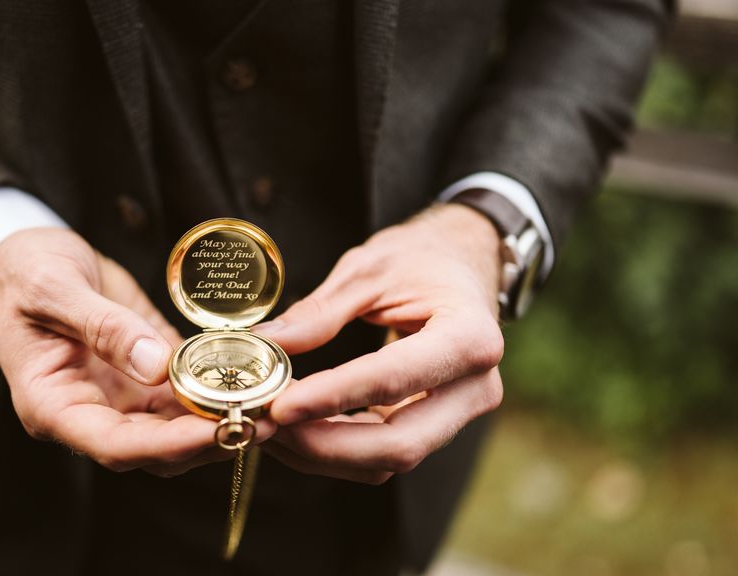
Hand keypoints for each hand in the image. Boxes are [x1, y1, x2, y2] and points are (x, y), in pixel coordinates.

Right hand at [0, 228, 274, 476]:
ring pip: (176, 429)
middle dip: (208, 440)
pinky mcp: (144, 378)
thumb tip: (157, 366)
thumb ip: (103, 327)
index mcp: (52, 405)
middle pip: (153, 449)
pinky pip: (184, 395)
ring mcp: (118, 399)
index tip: (214, 434)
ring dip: (222, 421)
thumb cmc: (26, 272)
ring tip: (272, 404)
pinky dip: (217, 391)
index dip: (167, 446)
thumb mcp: (54, 289)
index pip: (113, 445)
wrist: (28, 257)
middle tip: (263, 421)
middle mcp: (89, 413)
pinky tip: (254, 379)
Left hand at [253, 204, 504, 483]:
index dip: (332, 398)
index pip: (392, 380)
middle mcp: (475, 388)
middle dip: (322, 444)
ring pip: (386, 461)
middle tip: (265, 424)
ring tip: (268, 425)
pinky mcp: (435, 427)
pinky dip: (334, 449)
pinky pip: (382, 455)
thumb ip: (319, 312)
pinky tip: (294, 428)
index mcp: (469, 338)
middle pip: (397, 445)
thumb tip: (266, 344)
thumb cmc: (422, 259)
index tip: (280, 405)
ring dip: (320, 453)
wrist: (462, 263)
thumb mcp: (368, 270)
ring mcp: (458, 414)